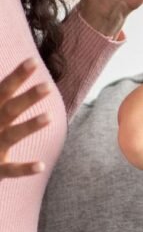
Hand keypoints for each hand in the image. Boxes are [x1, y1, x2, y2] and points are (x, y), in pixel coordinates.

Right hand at [0, 59, 50, 178]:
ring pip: (12, 135)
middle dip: (28, 98)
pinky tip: (41, 166)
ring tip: (50, 117)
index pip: (4, 90)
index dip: (18, 76)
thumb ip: (1, 100)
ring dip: (29, 126)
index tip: (34, 61)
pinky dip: (24, 168)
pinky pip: (10, 170)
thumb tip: (5, 85)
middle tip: (48, 86)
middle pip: (10, 109)